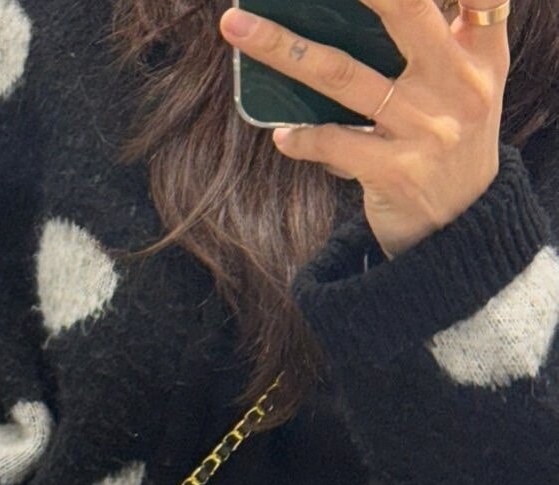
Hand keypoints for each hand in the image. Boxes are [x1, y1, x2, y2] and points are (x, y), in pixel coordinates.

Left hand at [219, 0, 509, 258]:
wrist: (462, 227)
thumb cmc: (448, 142)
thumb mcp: (464, 85)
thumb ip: (438, 39)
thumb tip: (338, 13)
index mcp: (481, 53)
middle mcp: (459, 84)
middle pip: (404, 10)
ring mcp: (427, 129)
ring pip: (343, 74)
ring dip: (283, 49)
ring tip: (238, 27)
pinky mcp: (395, 172)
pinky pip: (331, 142)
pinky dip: (299, 138)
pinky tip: (281, 135)